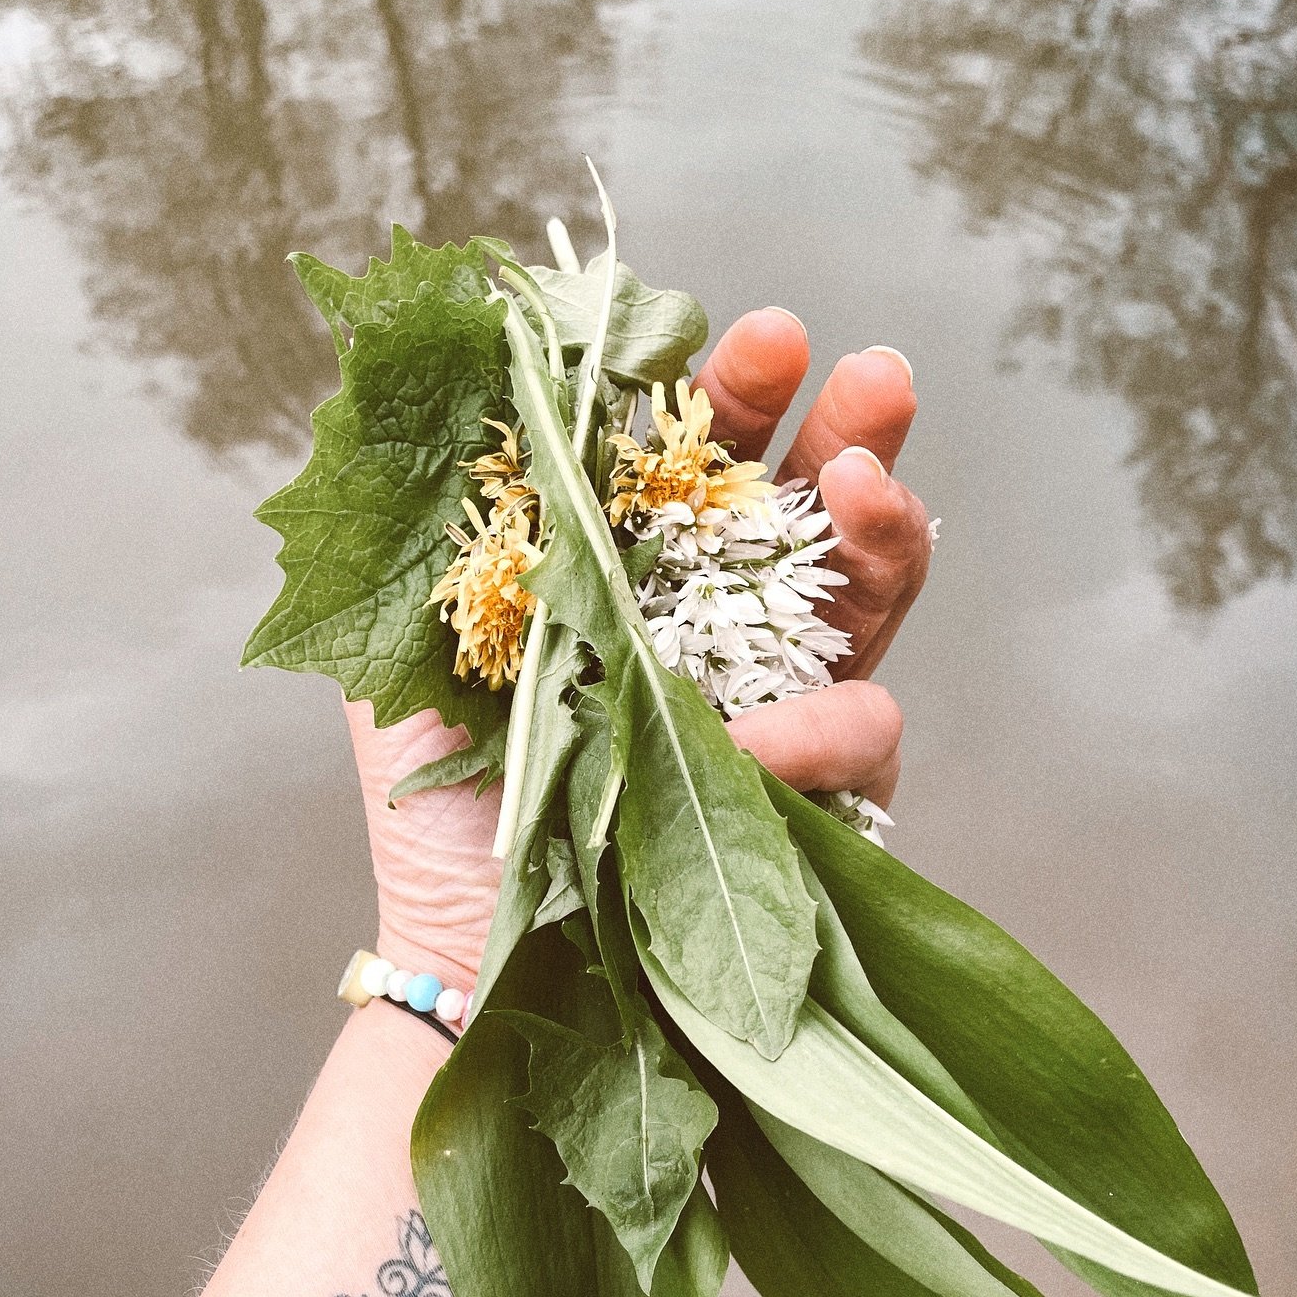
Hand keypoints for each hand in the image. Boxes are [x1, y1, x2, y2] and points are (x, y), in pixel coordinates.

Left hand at [346, 310, 931, 984]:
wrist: (483, 952)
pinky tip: (791, 732)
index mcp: (630, 572)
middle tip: (870, 376)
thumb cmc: (444, 801)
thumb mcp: (413, 644)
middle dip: (846, 429)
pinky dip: (831, 727)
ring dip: (884, 530)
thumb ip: (443, 526)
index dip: (735, 397)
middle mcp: (715, 620)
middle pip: (803, 506)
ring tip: (869, 488)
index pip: (698, 463)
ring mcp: (782, 699)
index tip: (764, 344)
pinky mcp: (824, 792)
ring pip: (865, 593)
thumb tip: (466, 374)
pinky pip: (862, 737)